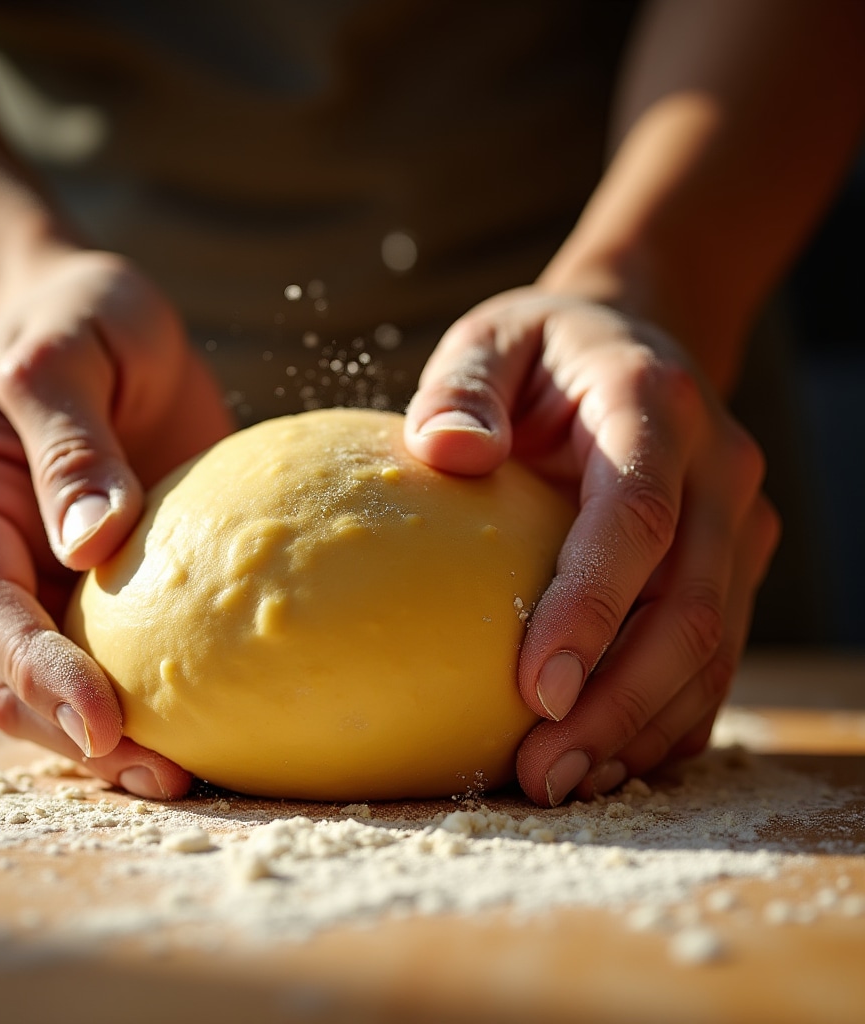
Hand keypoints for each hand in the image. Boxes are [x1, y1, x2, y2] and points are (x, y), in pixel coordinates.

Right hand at [0, 250, 232, 798]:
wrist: (90, 319)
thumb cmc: (77, 321)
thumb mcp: (68, 357)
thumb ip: (71, 444)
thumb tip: (93, 543)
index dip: (40, 672)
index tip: (105, 722)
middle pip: (7, 674)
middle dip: (76, 734)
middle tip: (165, 776)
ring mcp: (35, 578)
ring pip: (48, 685)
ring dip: (108, 741)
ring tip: (185, 777)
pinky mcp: (91, 583)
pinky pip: (107, 654)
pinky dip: (140, 698)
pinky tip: (200, 728)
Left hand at [405, 287, 778, 805]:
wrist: (634, 343)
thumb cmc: (543, 352)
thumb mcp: (491, 340)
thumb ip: (461, 389)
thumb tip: (445, 454)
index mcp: (654, 407)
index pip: (635, 520)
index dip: (593, 609)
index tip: (534, 690)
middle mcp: (717, 468)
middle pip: (688, 605)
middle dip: (618, 701)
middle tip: (542, 773)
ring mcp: (739, 521)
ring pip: (713, 646)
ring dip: (643, 726)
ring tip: (565, 782)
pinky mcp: (737, 562)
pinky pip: (714, 654)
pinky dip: (668, 715)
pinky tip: (610, 755)